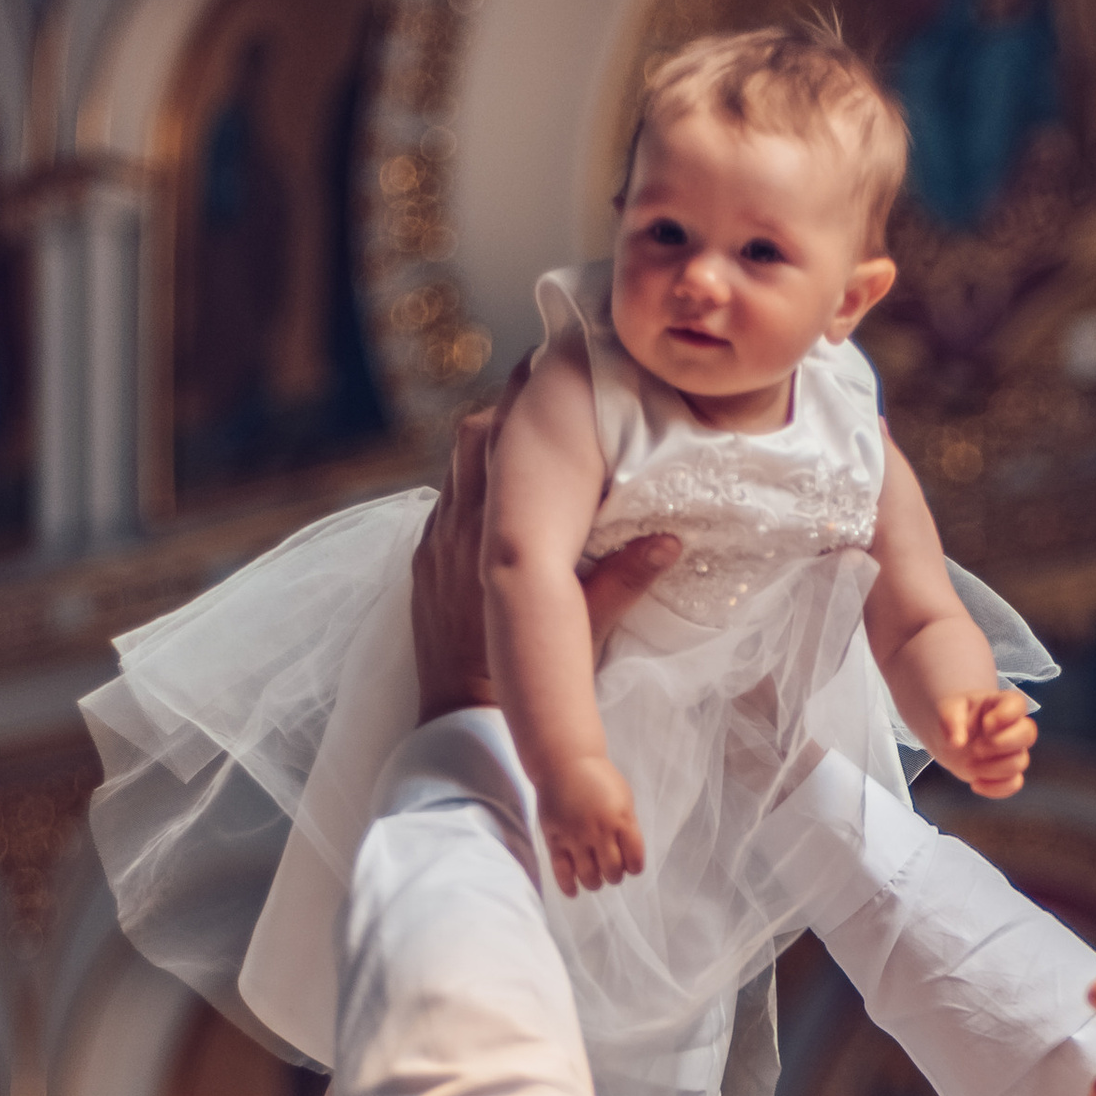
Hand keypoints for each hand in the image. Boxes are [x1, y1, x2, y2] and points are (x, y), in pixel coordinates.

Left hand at [409, 381, 682, 717]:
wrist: (462, 714)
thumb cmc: (523, 673)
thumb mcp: (585, 626)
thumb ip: (624, 580)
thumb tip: (670, 540)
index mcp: (495, 534)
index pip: (502, 445)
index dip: (524, 407)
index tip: (552, 381)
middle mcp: (457, 526)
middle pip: (472, 439)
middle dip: (504, 412)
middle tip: (540, 396)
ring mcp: (436, 541)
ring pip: (455, 467)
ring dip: (486, 446)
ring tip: (521, 434)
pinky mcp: (425, 560)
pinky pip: (443, 501)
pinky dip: (469, 484)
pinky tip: (496, 488)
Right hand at [540, 753, 645, 896]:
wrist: (564, 763)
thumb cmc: (598, 779)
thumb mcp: (624, 798)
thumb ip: (628, 826)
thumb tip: (629, 855)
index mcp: (621, 820)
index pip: (635, 860)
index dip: (634, 867)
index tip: (630, 866)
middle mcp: (600, 832)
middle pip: (613, 872)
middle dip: (614, 876)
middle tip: (610, 870)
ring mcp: (576, 837)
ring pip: (589, 877)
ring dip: (595, 883)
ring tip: (595, 878)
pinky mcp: (555, 839)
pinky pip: (562, 871)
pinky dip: (568, 886)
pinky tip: (573, 891)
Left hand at [933, 686, 1035, 799]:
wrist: (954, 738)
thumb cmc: (955, 718)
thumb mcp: (948, 710)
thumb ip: (951, 720)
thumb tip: (957, 743)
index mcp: (1001, 704)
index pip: (1017, 704)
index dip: (1005, 716)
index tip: (985, 724)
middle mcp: (1014, 727)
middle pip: (1029, 734)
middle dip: (1001, 744)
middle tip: (976, 748)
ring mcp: (1014, 751)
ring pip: (1021, 762)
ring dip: (992, 768)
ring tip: (968, 766)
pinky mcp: (1008, 772)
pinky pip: (1015, 783)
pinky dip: (995, 788)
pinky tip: (975, 784)